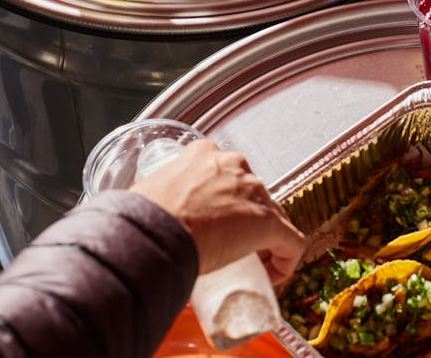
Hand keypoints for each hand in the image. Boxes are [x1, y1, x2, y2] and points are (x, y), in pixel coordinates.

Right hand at [130, 140, 305, 280]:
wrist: (151, 234)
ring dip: (265, 241)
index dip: (228, 202)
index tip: (217, 225)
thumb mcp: (149, 194)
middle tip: (231, 249)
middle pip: (252, 194)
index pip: (228, 175)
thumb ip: (154, 198)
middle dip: (246, 220)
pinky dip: (287, 260)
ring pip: (273, 215)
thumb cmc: (141, 219)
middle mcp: (234, 164)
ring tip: (250, 266)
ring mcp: (253, 191)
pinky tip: (275, 277)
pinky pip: (291, 242)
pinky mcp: (266, 221)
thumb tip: (139, 224)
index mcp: (204, 153)